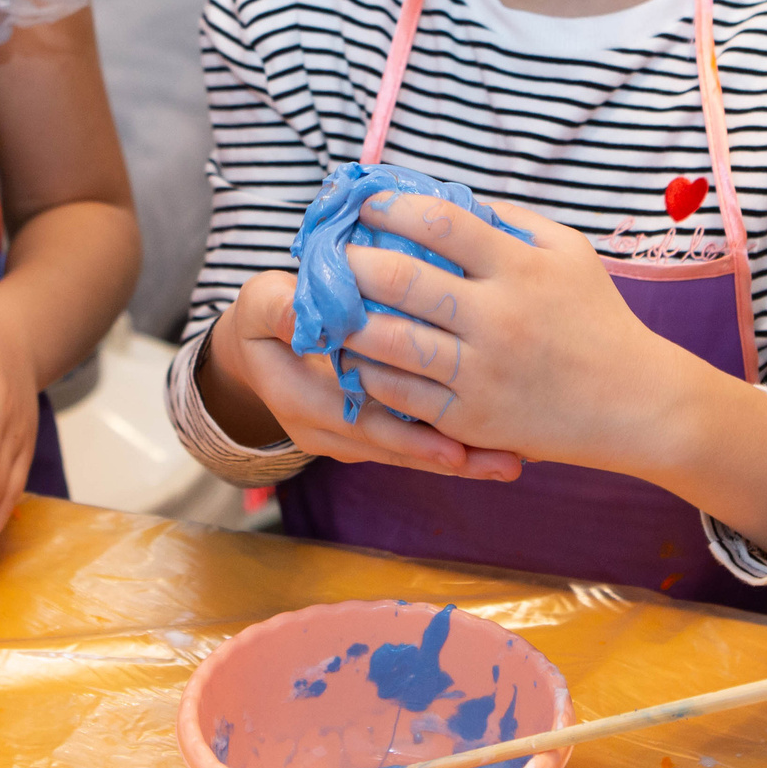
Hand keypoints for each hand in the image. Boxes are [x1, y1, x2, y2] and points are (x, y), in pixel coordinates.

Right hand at [200, 270, 523, 480]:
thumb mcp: (262, 304)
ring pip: (404, 452)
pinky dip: (449, 446)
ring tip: (510, 464)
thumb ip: (281, 309)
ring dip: (458, 460)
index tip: (454, 443)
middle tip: (505, 463)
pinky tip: (494, 449)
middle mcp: (322, 430)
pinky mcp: (363, 434)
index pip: (356, 420)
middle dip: (447, 455)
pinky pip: (407, 444)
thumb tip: (305, 311)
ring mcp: (344, 437)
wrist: (257, 348)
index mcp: (297, 398)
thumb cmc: (268, 314)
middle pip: (391, 448)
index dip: (404, 432)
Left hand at [337, 192, 710, 473]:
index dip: (390, 207)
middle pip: (399, 280)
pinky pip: (401, 396)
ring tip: (326, 305)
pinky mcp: (473, 419)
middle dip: (350, 261)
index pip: (439, 223)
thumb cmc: (599, 320)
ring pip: (387, 342)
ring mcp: (482, 372)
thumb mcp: (569, 252)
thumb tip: (444, 198)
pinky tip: (354, 357)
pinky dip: (368, 373)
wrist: (638, 404)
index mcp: (520, 268)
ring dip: (346, 320)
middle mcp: (498, 318)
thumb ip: (510, 220)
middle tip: (325, 253)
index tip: (362, 203)